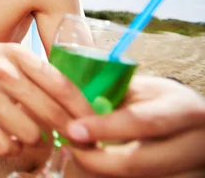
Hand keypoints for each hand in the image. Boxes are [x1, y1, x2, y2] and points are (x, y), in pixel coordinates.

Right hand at [0, 39, 93, 156]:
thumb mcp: (13, 55)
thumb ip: (41, 72)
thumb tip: (79, 99)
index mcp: (19, 55)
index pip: (62, 85)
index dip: (84, 110)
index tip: (96, 125)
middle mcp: (2, 73)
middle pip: (50, 113)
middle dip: (71, 133)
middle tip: (79, 143)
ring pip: (29, 134)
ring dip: (37, 140)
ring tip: (35, 137)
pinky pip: (3, 144)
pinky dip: (12, 148)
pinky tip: (12, 142)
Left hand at [68, 76, 204, 176]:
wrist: (192, 125)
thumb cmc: (158, 103)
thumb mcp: (142, 91)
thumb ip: (111, 92)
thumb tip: (66, 89)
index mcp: (184, 110)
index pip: (142, 121)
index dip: (105, 127)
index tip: (74, 130)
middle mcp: (196, 143)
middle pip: (140, 162)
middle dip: (98, 160)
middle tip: (70, 151)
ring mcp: (194, 170)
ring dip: (106, 173)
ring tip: (82, 159)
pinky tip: (102, 171)